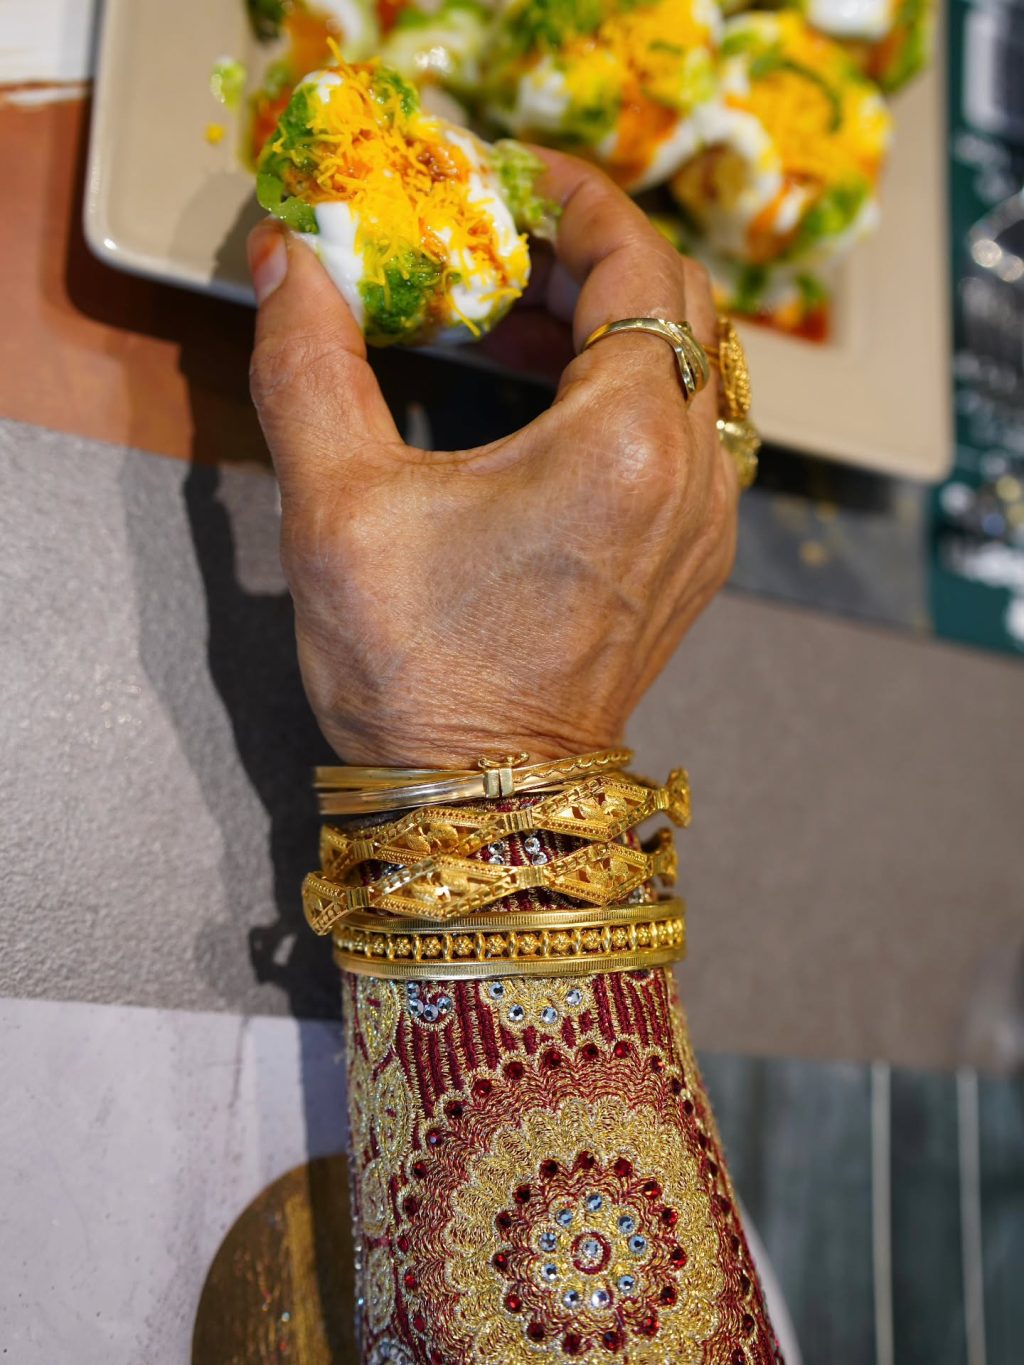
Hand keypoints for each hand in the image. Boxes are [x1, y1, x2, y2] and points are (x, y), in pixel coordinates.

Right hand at [247, 150, 738, 765]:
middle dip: (593, 256)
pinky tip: (545, 409)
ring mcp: (704, 524)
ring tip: (510, 323)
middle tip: (501, 245)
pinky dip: (628, 392)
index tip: (513, 182)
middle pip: (678, 305)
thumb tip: (292, 261)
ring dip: (610, 326)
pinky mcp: (691, 561)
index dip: (578, 199)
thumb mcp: (338, 509)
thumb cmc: (420, 672)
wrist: (487, 805)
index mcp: (625, 444)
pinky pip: (685, 434)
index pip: (638, 263)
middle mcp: (691, 475)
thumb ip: (310, 364)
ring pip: (687, 370)